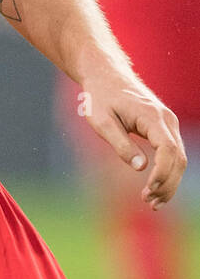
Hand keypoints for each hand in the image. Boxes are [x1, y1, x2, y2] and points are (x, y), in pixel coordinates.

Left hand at [79, 70, 186, 207]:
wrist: (105, 75)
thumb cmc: (100, 96)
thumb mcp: (101, 120)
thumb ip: (120, 143)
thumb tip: (140, 168)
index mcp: (152, 116)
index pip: (168, 150)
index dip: (162, 174)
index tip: (148, 191)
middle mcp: (166, 119)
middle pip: (178, 158)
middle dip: (166, 184)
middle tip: (148, 202)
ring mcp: (168, 123)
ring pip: (178, 159)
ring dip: (169, 182)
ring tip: (152, 203)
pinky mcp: (164, 128)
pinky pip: (172, 154)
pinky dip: (167, 173)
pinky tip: (156, 189)